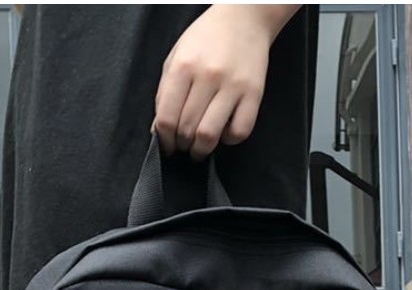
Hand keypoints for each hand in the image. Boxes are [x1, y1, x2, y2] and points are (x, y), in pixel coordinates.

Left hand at [155, 5, 299, 160]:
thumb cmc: (207, 38)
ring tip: (199, 147)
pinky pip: (239, 132)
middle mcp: (208, 76)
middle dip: (182, 145)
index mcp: (184, 66)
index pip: (166, 118)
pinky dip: (229, 140)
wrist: (244, 18)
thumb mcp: (176, 57)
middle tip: (183, 145)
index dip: (164, 140)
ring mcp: (233, 86)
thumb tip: (158, 130)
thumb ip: (164, 93)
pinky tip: (223, 132)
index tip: (167, 146)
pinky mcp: (254, 94)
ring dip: (201, 149)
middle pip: (187, 129)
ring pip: (210, 135)